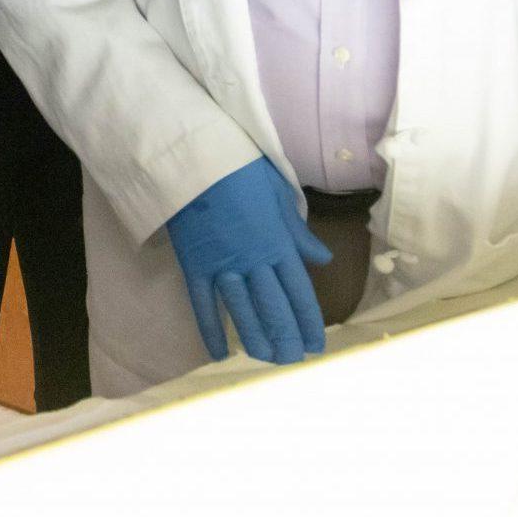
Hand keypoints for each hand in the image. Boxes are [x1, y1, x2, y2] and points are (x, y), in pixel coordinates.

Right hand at [165, 159, 329, 364]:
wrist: (194, 155)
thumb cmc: (240, 168)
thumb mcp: (279, 193)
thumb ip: (298, 233)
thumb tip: (323, 259)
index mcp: (278, 242)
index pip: (299, 292)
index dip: (308, 322)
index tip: (315, 345)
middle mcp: (254, 260)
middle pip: (273, 308)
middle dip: (285, 337)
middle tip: (292, 361)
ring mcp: (222, 265)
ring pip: (242, 312)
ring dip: (256, 339)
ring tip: (266, 359)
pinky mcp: (194, 265)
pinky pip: (203, 305)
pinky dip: (211, 330)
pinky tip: (220, 353)